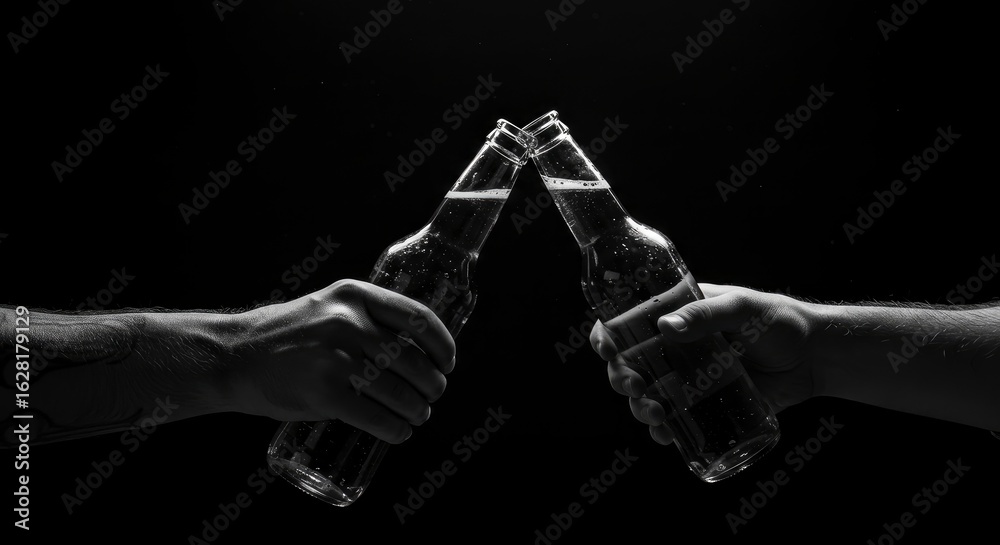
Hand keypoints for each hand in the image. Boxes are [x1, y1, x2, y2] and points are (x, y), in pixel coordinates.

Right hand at [227, 279, 455, 443]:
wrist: (233, 356)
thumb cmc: (285, 335)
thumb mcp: (327, 307)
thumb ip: (365, 318)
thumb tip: (416, 346)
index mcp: (354, 296)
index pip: (417, 318)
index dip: (442, 344)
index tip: (448, 362)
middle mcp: (348, 322)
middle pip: (413, 360)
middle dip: (433, 384)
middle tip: (433, 395)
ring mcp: (336, 359)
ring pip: (399, 392)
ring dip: (418, 410)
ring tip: (418, 415)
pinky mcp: (323, 394)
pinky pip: (376, 417)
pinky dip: (395, 430)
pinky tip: (400, 432)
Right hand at [591, 284, 819, 445]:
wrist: (815, 358)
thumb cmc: (780, 321)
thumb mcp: (743, 307)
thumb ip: (707, 314)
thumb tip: (665, 327)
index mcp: (675, 316)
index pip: (627, 322)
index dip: (607, 335)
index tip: (606, 348)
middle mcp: (674, 349)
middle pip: (628, 365)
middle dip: (621, 379)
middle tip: (636, 387)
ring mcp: (687, 380)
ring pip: (646, 396)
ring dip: (639, 408)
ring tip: (655, 415)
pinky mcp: (705, 407)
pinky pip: (674, 422)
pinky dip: (662, 432)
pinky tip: (665, 437)